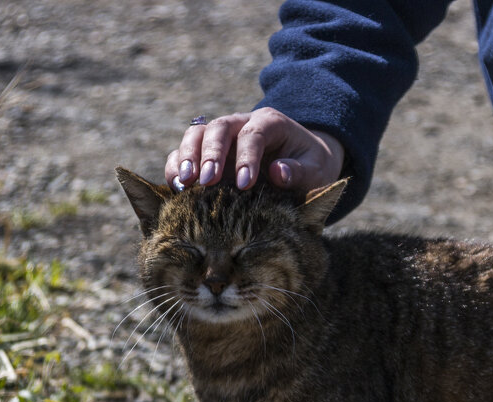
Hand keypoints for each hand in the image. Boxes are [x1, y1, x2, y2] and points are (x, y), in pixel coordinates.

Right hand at [165, 107, 344, 192]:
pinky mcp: (207, 152)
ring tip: (185, 183)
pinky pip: (185, 152)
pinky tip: (176, 187)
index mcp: (271, 123)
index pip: (254, 134)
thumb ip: (301, 171)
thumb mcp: (316, 170)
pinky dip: (177, 166)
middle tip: (207, 182)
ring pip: (197, 134)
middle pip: (219, 128)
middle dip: (211, 154)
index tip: (244, 185)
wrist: (302, 162)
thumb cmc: (310, 167)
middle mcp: (242, 123)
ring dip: (187, 157)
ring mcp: (222, 137)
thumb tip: (277, 172)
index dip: (247, 157)